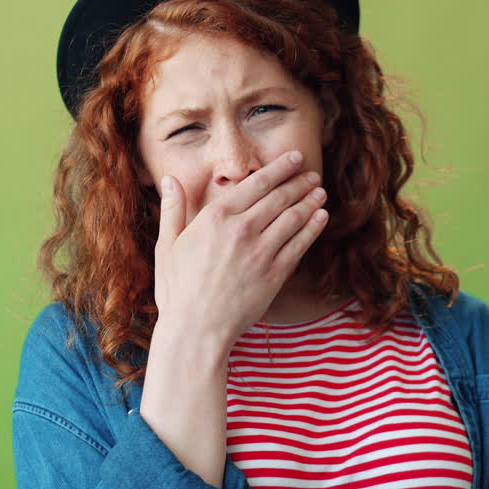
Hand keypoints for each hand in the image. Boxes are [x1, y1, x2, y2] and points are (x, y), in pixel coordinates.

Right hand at [153, 150, 328, 352]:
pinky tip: (321, 218)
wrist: (196, 329)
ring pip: (293, 218)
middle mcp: (241, 229)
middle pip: (279, 197)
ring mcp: (261, 252)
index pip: (256, 183)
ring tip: (320, 192)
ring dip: (310, 201)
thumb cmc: (178, 289)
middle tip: (312, 173)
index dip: (279, 168)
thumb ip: (173, 210)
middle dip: (299, 182)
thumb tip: (169, 179)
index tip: (294, 159)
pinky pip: (299, 244)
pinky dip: (313, 228)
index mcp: (216, 217)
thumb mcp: (167, 245)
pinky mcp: (275, 274)